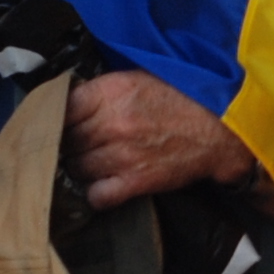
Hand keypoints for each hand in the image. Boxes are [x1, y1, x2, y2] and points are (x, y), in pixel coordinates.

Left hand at [63, 70, 251, 209]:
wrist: (219, 128)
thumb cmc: (178, 99)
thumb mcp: (136, 79)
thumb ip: (101, 91)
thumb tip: (66, 103)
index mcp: (111, 92)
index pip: (60, 108)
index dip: (55, 117)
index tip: (57, 122)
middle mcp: (112, 123)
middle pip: (66, 140)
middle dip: (66, 143)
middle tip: (73, 144)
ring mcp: (122, 155)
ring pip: (76, 168)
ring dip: (79, 167)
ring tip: (89, 163)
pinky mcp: (135, 181)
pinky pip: (97, 195)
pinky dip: (94, 192)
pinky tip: (101, 184)